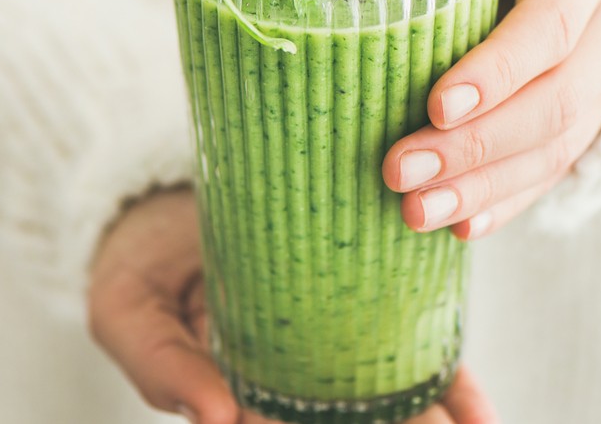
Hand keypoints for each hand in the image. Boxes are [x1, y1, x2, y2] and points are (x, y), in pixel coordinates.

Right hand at [88, 188, 499, 423]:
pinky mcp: (349, 289)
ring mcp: (322, 335)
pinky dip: (439, 370)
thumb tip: (216, 419)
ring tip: (469, 421)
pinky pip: (397, 336)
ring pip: (382, 390)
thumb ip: (159, 364)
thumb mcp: (127, 311)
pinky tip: (473, 398)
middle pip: (346, 418)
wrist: (164, 199)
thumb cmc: (139, 260)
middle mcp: (289, 374)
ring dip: (430, 413)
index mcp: (238, 389)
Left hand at [382, 0, 600, 239]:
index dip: (497, 70)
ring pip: (560, 145)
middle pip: (555, 98)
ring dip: (484, 186)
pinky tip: (464, 224)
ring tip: (417, 211)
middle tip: (400, 171)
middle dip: (474, 145)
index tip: (435, 106)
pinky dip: (510, 199)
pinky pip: (562, 167)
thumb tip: (354, 17)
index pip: (551, 23)